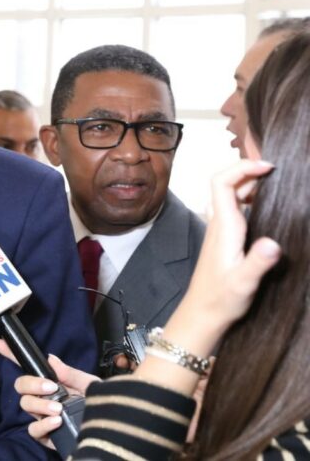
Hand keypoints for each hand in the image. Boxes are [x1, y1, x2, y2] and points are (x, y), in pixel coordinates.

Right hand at [0, 338, 99, 448]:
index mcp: (52, 383)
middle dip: (32, 384)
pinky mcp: (47, 436)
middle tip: (51, 388)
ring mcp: (43, 417)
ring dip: (40, 404)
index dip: (11, 354)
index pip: (29, 368)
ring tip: (58, 409)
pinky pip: (34, 430)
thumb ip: (71, 373)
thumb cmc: (102, 407)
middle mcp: (44, 398)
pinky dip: (43, 425)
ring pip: (26, 405)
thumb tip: (51, 359)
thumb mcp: (91, 385)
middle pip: (21, 386)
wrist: (113, 432)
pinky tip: (56, 422)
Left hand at [166, 160, 279, 355]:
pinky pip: (232, 208)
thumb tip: (273, 243)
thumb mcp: (244, 282)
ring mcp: (219, 229)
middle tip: (277, 172)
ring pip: (229, 195)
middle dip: (248, 170)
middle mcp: (218, 223)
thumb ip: (258, 262)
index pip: (222, 183)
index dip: (241, 168)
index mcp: (223, 227)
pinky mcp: (223, 238)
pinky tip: (262, 206)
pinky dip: (247, 198)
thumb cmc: (221, 299)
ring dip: (247, 183)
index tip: (268, 166)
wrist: (202, 313)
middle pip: (225, 183)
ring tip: (274, 183)